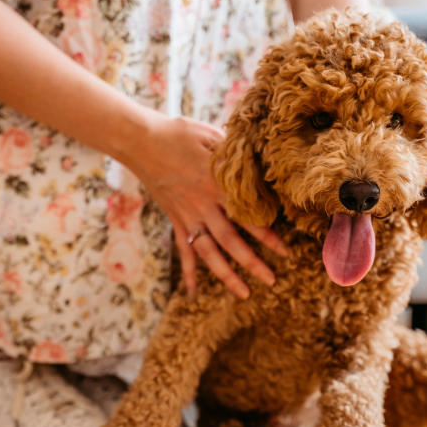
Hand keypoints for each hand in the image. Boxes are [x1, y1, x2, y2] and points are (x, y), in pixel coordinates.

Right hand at [121, 112, 287, 297]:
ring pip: (208, 252)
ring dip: (226, 275)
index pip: (247, 217)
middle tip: (272, 280)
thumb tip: (262, 157)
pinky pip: (183, 249)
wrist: (140, 141)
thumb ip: (236, 153)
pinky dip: (188, 271)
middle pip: (230, 241)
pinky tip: (193, 292)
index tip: (285, 251)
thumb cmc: (179, 133)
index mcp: (217, 186)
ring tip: (244, 293)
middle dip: (252, 262)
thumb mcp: (213, 136)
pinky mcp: (175, 219)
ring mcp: (187, 216)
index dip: (268, 235)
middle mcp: (203, 206)